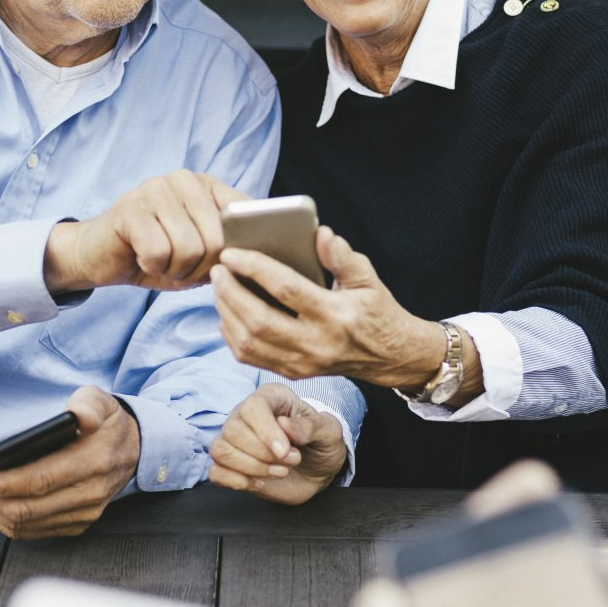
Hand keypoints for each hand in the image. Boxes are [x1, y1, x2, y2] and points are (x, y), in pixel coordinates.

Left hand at [0, 386, 139, 538]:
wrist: (134, 450)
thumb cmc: (108, 423)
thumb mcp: (102, 401)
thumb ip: (89, 403)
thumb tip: (78, 414)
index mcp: (94, 460)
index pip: (40, 479)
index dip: (2, 484)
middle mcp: (90, 493)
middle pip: (27, 507)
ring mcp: (85, 513)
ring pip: (27, 524)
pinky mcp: (78, 524)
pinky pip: (35, 532)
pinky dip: (7, 522)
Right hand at [44, 170, 245, 293]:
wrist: (100, 255)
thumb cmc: (157, 254)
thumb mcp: (200, 251)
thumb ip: (228, 246)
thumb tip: (257, 257)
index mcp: (208, 185)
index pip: (244, 215)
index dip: (235, 251)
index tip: (217, 264)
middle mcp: (184, 179)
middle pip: (216, 240)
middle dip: (200, 269)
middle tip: (181, 268)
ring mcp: (155, 189)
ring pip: (189, 249)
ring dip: (175, 270)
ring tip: (162, 262)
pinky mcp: (130, 208)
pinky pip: (158, 252)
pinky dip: (152, 267)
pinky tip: (142, 257)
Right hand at [208, 383, 346, 503]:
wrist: (319, 468)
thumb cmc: (322, 443)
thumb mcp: (329, 432)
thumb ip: (311, 427)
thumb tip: (285, 425)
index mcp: (271, 398)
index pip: (252, 406)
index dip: (265, 430)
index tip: (285, 451)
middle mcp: (246, 415)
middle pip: (232, 429)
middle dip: (263, 453)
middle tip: (292, 460)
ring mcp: (236, 440)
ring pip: (220, 450)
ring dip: (250, 468)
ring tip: (279, 472)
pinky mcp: (232, 465)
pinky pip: (215, 471)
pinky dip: (235, 481)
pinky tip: (259, 483)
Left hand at [212, 225, 481, 398]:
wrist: (389, 356)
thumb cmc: (376, 311)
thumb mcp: (368, 279)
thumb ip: (343, 257)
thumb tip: (320, 234)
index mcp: (336, 315)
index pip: (286, 289)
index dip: (254, 269)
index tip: (232, 253)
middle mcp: (317, 343)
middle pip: (259, 320)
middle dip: (230, 292)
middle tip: (218, 269)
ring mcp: (303, 363)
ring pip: (249, 343)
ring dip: (226, 313)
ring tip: (220, 288)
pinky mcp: (294, 372)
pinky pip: (251, 357)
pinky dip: (232, 335)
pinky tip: (228, 313)